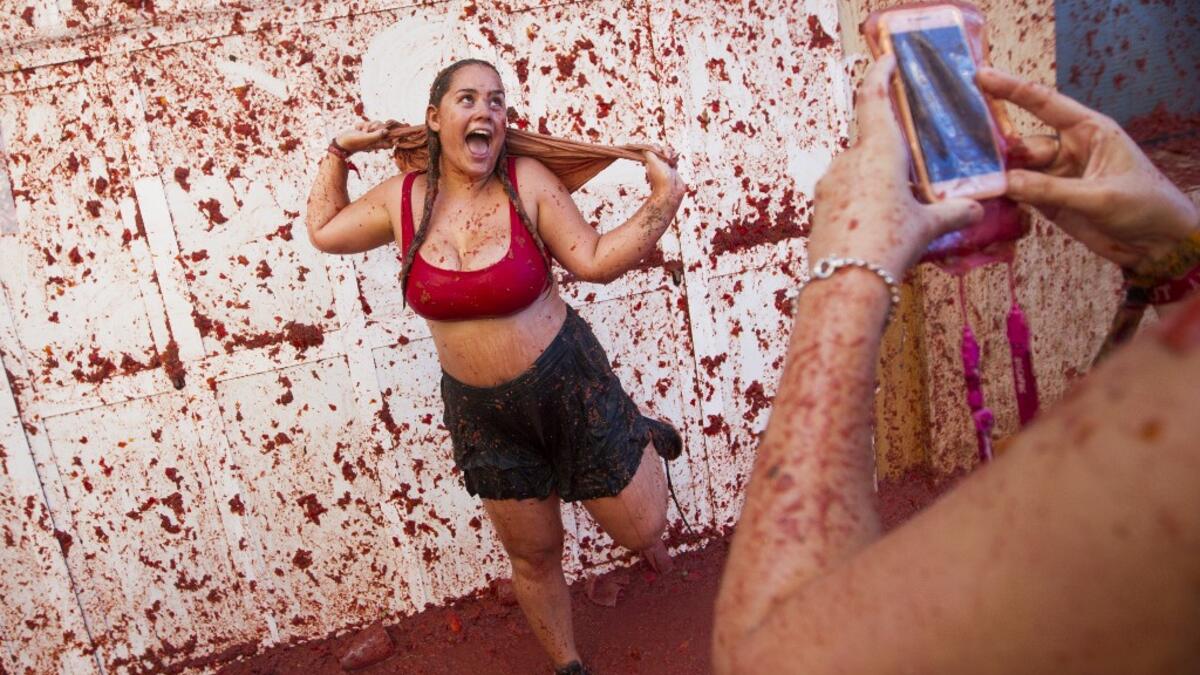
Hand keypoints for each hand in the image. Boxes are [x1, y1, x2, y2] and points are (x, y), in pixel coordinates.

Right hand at [333, 119, 400, 154]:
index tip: (386, 129)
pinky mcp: (363, 131)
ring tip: (360, 130)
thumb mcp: (365, 138)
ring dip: (366, 125)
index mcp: (377, 144)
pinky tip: (356, 129)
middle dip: (375, 126)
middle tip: (367, 130)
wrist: (340, 143)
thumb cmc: (352, 142)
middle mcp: (375, 140)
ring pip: (373, 125)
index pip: (391, 142)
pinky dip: (360, 125)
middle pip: (382, 129)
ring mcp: (369, 135)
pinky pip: (365, 124)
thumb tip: (387, 131)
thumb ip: (376, 136)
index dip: (392, 135)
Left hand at [644, 144, 685, 204]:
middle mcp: (657, 163)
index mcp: (650, 161)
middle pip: (662, 149)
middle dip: (666, 150)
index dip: (657, 148)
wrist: (671, 191)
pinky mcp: (673, 169)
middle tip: (668, 157)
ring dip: (672, 154)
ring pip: (669, 153)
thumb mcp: (652, 162)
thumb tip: (645, 147)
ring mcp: (665, 166)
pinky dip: (676, 159)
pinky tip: (675, 163)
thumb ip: (648, 153)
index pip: (653, 148)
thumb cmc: (662, 177)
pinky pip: (675, 159)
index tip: (660, 152)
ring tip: (673, 161)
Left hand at [809, 54, 982, 278]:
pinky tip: (877, 222)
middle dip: (891, 151)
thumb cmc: (888, 246)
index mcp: (878, 152)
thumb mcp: (926, 228)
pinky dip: (862, 198)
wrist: (845, 283)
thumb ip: (952, 213)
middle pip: (870, 141)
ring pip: (857, 169)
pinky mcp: (819, 206)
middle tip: (913, 166)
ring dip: (877, 178)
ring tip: (899, 205)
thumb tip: (978, 208)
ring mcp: (830, 183)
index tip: (887, 59)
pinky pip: (845, 192)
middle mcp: (849, 160)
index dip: (880, 74)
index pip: (875, 99)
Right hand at [978, 68, 1198, 268]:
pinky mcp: (1049, 201)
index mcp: (1089, 131)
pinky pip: (1019, 194)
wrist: (1160, 244)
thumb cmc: (1145, 206)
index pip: (1045, 103)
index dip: (1011, 89)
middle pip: (1022, 144)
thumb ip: (1050, 190)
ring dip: (997, 179)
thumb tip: (1004, 183)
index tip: (980, 77)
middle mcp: (1069, 149)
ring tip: (972, 186)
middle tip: (967, 159)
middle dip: (998, 151)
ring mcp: (1057, 176)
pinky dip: (1003, 199)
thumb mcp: (1100, 196)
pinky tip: (985, 203)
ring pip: (1016, 171)